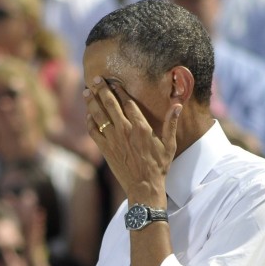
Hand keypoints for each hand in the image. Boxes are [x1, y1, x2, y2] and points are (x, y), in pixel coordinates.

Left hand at [83, 76, 180, 206]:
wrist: (144, 186)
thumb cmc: (158, 166)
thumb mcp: (169, 144)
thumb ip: (171, 123)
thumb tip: (178, 105)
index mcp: (141, 127)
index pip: (128, 103)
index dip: (120, 90)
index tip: (114, 81)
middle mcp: (124, 130)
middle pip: (110, 105)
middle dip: (102, 90)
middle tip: (96, 79)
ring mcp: (113, 140)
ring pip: (99, 116)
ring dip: (92, 102)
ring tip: (86, 92)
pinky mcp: (105, 149)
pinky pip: (93, 132)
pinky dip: (90, 122)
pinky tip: (88, 115)